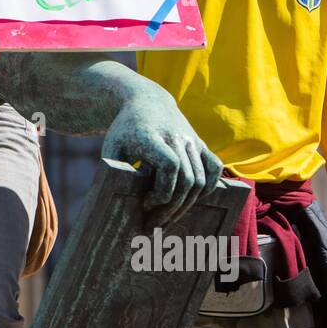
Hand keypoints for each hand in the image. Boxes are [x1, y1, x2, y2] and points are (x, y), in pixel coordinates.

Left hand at [99, 88, 223, 225]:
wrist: (146, 100)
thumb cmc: (125, 130)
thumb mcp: (112, 147)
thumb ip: (116, 172)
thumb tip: (122, 204)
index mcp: (151, 136)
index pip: (170, 165)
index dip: (162, 190)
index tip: (146, 203)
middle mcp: (176, 137)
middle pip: (186, 179)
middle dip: (172, 208)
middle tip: (155, 226)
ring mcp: (191, 139)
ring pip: (201, 179)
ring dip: (187, 204)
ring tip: (168, 220)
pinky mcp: (200, 142)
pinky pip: (215, 168)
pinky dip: (209, 187)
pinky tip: (192, 200)